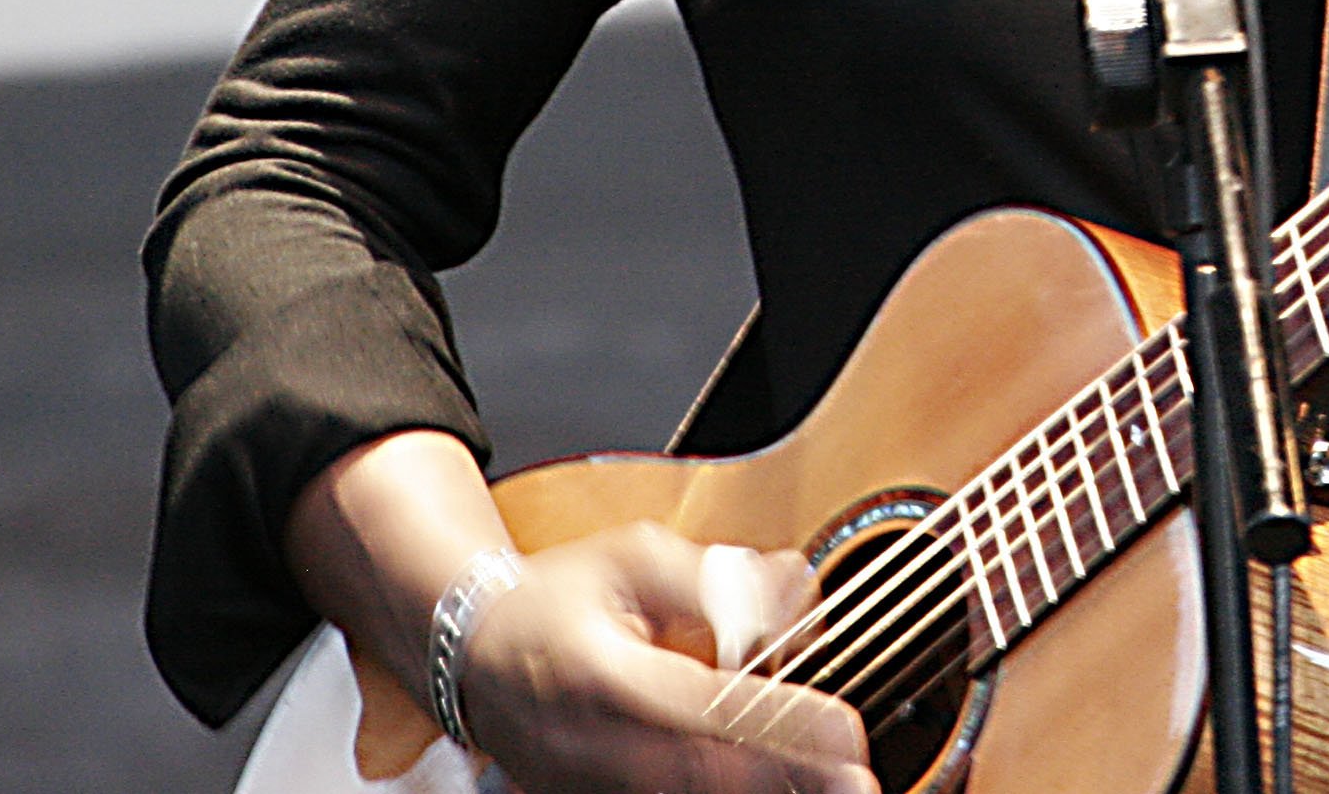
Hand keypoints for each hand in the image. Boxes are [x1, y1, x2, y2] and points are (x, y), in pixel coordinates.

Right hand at [460, 523, 876, 793]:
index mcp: (601, 673)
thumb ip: (714, 579)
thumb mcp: (633, 558)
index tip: (845, 729)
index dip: (782, 723)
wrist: (471, 652)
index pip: (707, 707)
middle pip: (704, 775)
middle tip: (857, 777)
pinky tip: (777, 781)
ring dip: (762, 789)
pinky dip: (724, 789)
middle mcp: (592, 744)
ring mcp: (588, 785)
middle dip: (787, 778)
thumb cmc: (559, 597)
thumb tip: (790, 592)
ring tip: (833, 785)